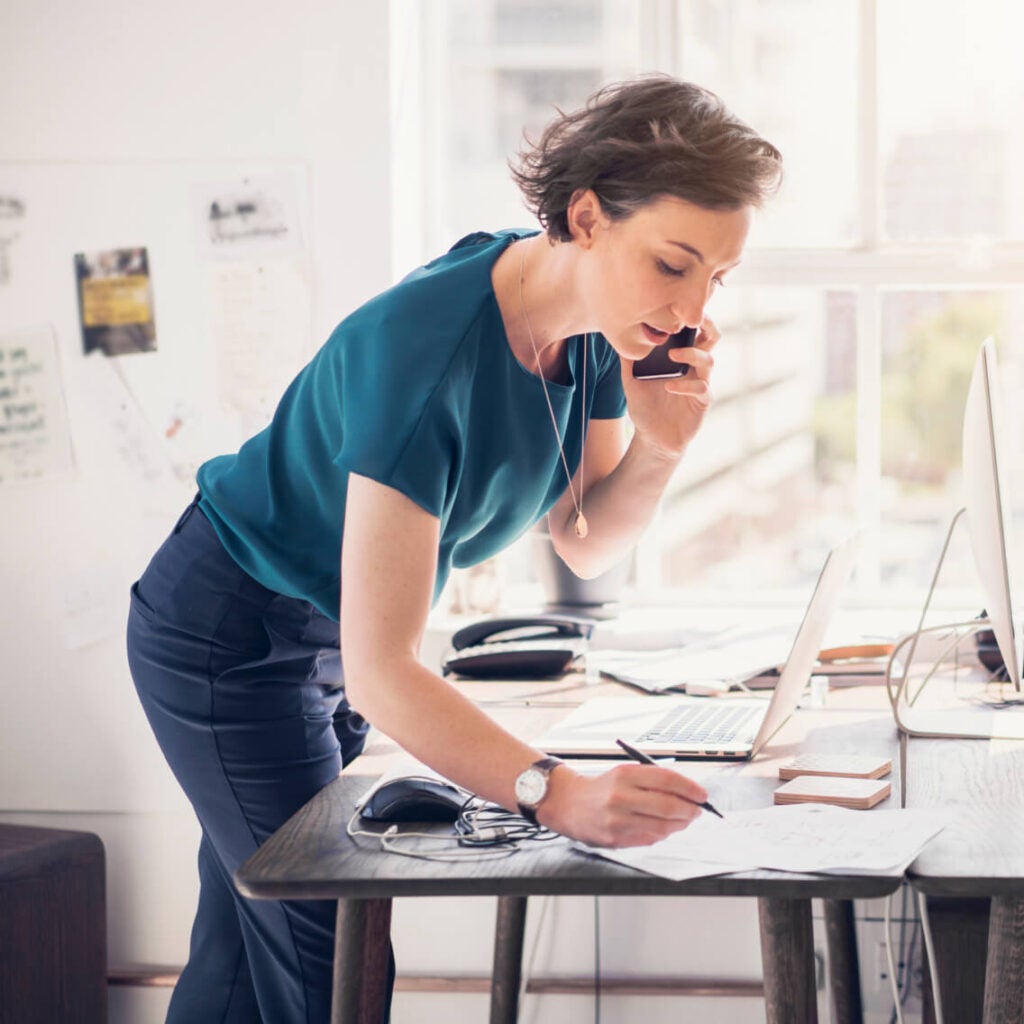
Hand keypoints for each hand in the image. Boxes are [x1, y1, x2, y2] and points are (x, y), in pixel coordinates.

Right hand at [537, 763, 708, 847]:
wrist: (570, 804)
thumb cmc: (603, 788)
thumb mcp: (625, 774)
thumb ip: (654, 781)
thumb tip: (688, 793)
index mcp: (625, 775)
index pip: (667, 780)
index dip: (689, 788)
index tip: (702, 794)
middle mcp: (621, 797)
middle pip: (669, 805)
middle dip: (690, 809)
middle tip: (697, 810)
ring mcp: (618, 820)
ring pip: (663, 826)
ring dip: (680, 824)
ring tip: (684, 819)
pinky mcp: (616, 839)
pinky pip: (650, 839)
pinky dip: (663, 834)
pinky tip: (664, 828)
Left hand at [620, 317, 719, 461]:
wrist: (651, 438)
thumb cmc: (645, 406)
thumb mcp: (630, 379)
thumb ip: (627, 358)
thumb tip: (617, 332)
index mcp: (680, 357)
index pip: (692, 330)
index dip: (691, 317)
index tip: (679, 304)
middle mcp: (694, 367)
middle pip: (712, 338)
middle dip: (706, 325)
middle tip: (692, 318)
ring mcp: (700, 383)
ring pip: (709, 360)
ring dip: (692, 353)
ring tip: (673, 354)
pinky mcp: (701, 402)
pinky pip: (702, 388)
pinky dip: (686, 385)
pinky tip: (669, 386)